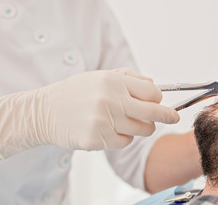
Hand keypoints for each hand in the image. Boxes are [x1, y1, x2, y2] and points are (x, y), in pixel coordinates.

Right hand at [0, 68, 178, 158]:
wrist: (44, 111)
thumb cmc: (75, 93)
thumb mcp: (101, 76)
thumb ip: (130, 78)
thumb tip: (156, 88)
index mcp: (113, 81)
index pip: (152, 93)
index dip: (158, 98)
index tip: (160, 102)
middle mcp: (110, 100)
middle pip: (153, 113)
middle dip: (166, 116)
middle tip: (173, 117)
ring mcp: (103, 122)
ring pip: (142, 130)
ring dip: (141, 127)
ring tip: (126, 121)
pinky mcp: (96, 140)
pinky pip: (125, 142)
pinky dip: (122, 137)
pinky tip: (108, 129)